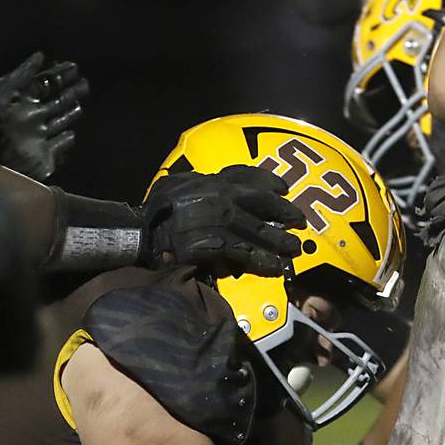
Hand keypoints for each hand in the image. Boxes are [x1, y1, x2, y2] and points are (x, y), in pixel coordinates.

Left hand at [0, 52, 89, 180]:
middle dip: (69, 91)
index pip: (43, 83)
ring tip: (81, 104)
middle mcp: (30, 116)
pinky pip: (59, 146)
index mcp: (19, 101)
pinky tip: (72, 135)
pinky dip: (66, 141)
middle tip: (85, 82)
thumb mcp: (2, 91)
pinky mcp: (44, 156)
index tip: (73, 66)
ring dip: (70, 113)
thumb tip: (40, 55)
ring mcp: (38, 136)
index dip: (57, 74)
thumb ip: (21, 74)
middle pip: (54, 100)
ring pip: (58, 121)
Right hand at [142, 166, 303, 276]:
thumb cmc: (157, 208)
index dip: (270, 182)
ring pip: (262, 232)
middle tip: (299, 221)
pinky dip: (265, 263)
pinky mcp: (221, 247)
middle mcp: (226, 199)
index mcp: (216, 182)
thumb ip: (200, 182)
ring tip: (294, 250)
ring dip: (281, 242)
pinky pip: (249, 255)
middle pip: (265, 204)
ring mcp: (225, 224)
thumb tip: (212, 182)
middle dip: (285, 212)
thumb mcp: (179, 183)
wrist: (145, 232)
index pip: (250, 176)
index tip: (284, 188)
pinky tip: (275, 268)